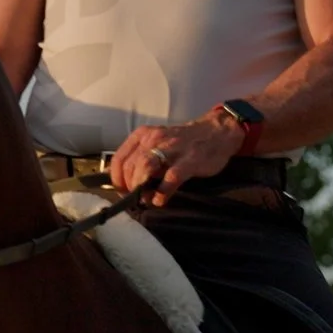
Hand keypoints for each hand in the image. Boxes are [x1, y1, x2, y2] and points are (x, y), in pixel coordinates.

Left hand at [112, 111, 242, 206]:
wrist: (216, 132)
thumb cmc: (183, 142)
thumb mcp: (157, 144)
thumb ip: (141, 159)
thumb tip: (125, 184)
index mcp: (143, 135)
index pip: (119, 158)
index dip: (116, 179)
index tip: (123, 191)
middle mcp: (154, 139)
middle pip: (130, 166)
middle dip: (129, 187)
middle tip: (136, 199)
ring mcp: (173, 148)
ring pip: (146, 167)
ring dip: (141, 187)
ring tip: (145, 199)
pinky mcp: (190, 159)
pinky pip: (171, 177)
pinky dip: (163, 191)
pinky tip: (160, 200)